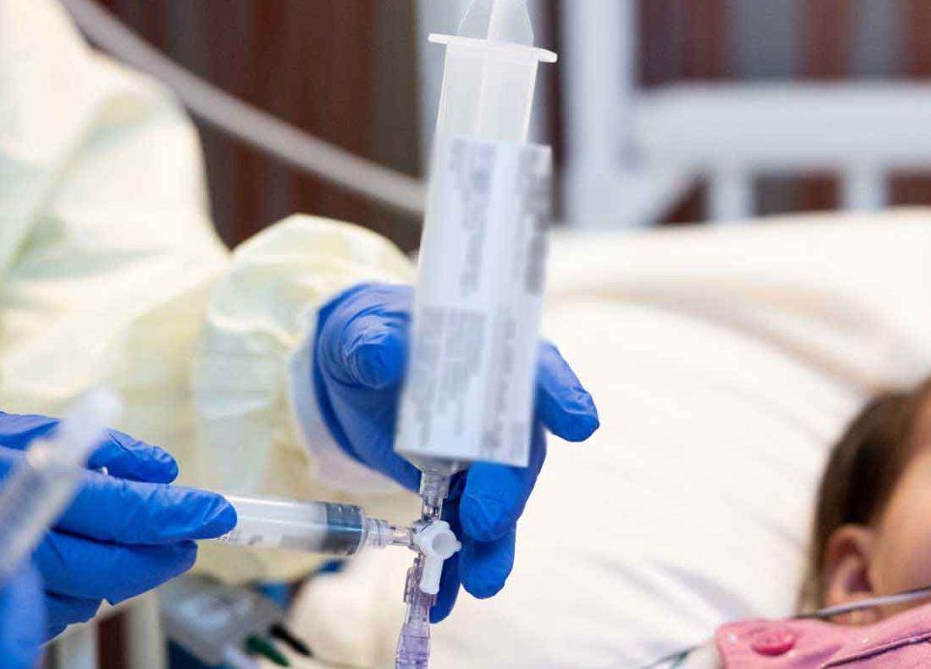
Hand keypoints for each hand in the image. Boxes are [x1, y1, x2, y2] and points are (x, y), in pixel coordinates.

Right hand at [0, 412, 235, 638]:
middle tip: (194, 537)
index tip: (218, 512)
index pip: (113, 509)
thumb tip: (162, 469)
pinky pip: (55, 614)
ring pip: (85, 596)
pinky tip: (87, 562)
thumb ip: (93, 448)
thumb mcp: (11, 430)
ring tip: (144, 544)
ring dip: (126, 573)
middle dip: (162, 555)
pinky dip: (85, 590)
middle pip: (106, 567)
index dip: (174, 514)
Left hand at [313, 282, 599, 620]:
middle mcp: (500, 411)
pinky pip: (462, 534)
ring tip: (482, 582)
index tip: (580, 424)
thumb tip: (381, 356)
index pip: (538, 372)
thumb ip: (372, 342)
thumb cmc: (369, 336)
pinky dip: (452, 569)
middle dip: (509, 490)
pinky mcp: (456, 491)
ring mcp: (482, 457)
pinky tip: (440, 599)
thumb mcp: (359, 331)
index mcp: (494, 357)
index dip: (562, 396)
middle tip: (489, 522)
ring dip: (494, 546)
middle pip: (519, 452)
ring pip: (500, 505)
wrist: (351, 374)